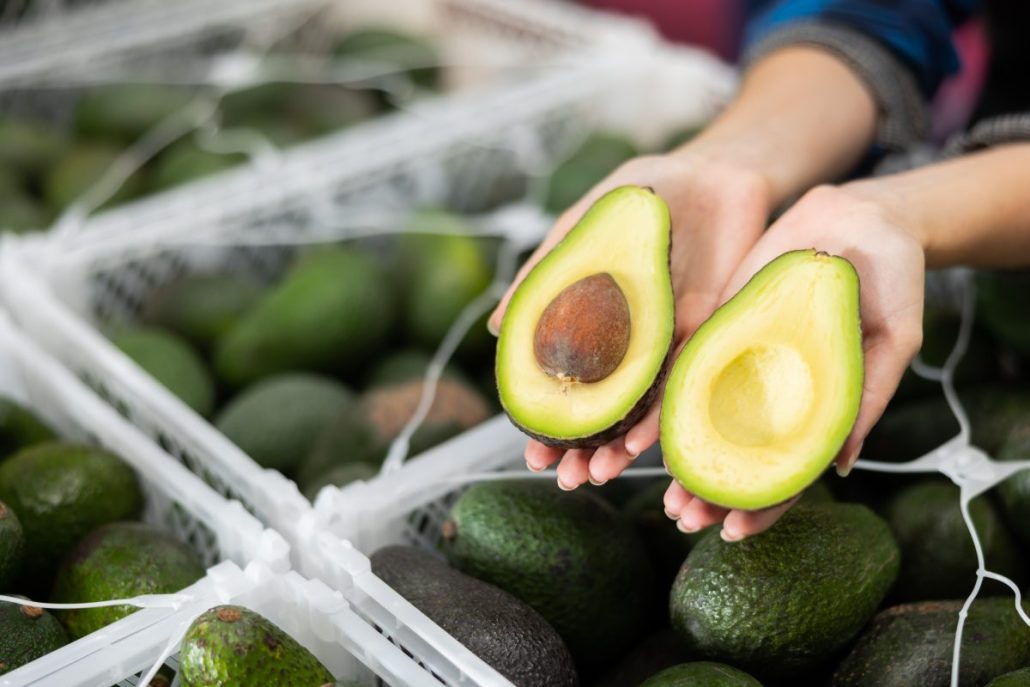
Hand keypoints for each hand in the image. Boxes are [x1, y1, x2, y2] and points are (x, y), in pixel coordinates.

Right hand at [488, 152, 772, 488]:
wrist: (712, 172)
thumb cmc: (639, 201)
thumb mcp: (581, 232)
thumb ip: (543, 275)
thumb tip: (493, 329)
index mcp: (600, 327)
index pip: (571, 387)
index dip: (550, 424)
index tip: (531, 455)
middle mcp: (635, 346)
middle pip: (608, 409)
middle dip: (585, 449)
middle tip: (564, 478)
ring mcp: (672, 344)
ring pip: (647, 407)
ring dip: (624, 444)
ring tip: (600, 473)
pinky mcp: (712, 332)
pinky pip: (689, 378)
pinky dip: (669, 411)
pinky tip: (650, 442)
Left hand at [664, 184, 925, 539]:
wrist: (859, 217)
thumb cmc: (893, 280)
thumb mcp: (894, 338)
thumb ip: (865, 395)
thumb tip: (839, 466)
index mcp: (817, 409)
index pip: (787, 471)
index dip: (763, 505)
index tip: (735, 532)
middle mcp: (774, 394)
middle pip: (736, 454)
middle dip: (706, 489)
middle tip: (679, 517)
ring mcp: (742, 362)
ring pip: (701, 419)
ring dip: (675, 452)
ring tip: (642, 480)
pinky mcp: (717, 326)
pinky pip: (683, 366)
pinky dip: (660, 396)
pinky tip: (634, 421)